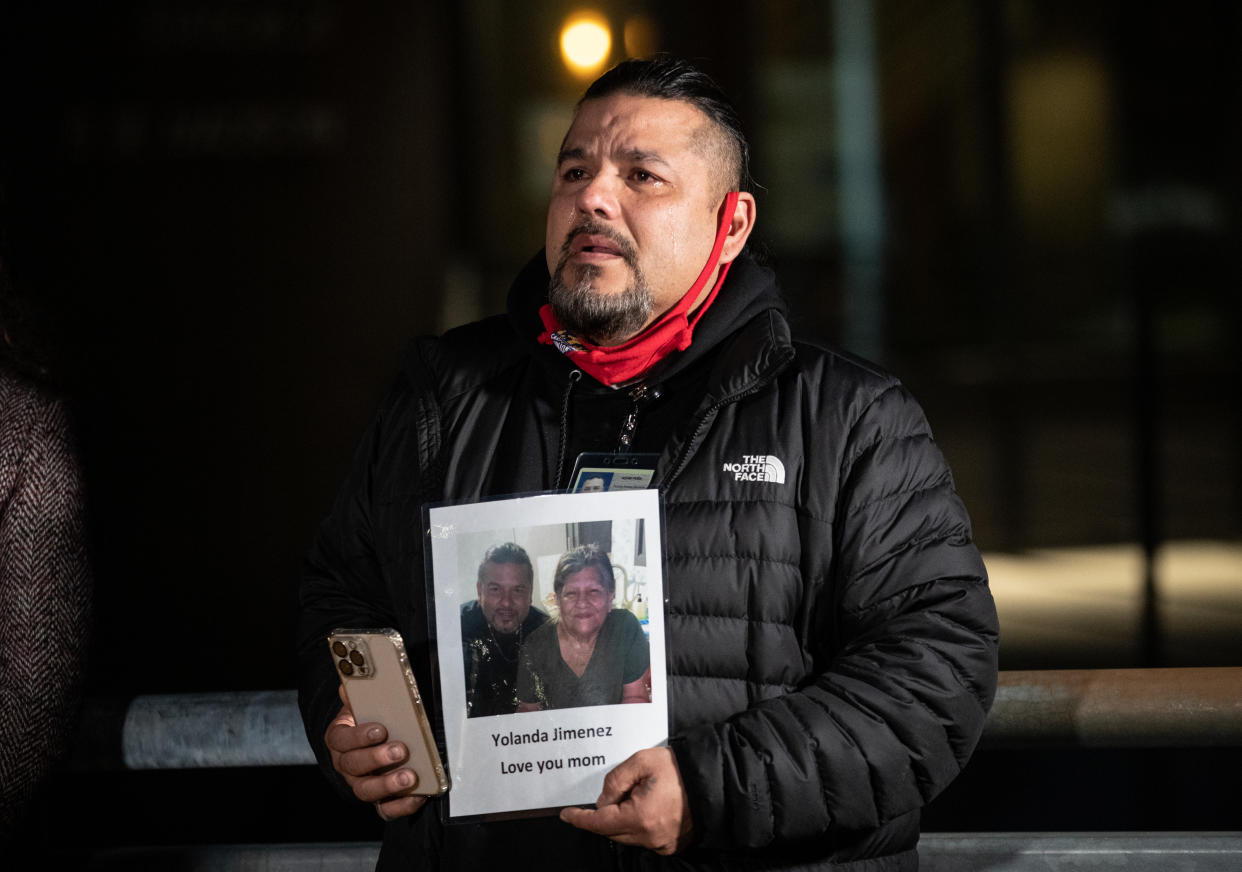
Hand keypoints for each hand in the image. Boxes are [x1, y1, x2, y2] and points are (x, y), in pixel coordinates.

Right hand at [324, 685, 425, 820]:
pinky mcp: (378, 800)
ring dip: (388, 785)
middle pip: (354, 766)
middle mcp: (346, 765)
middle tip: (400, 750)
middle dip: (377, 759)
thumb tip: (347, 686)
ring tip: (410, 777)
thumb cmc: (366, 722)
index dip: (359, 736)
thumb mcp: (360, 706)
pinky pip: (385, 809)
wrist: (365, 745)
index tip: (380, 729)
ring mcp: (361, 784)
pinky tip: (418, 796)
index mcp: (339, 740)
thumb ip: (357, 696)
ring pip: (366, 791)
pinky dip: (401, 806)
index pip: (341, 740)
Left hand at [560, 747, 692, 854]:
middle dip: (605, 814)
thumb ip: (615, 781)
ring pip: (627, 836)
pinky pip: (644, 839)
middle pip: (612, 831)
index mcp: (639, 817)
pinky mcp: (671, 845)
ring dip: (623, 820)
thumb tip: (602, 802)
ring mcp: (662, 844)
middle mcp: (650, 837)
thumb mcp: (640, 762)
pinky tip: (648, 807)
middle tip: (617, 791)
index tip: (567, 815)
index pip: (599, 823)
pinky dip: (638, 826)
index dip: (580, 818)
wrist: (710, 779)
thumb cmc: (678, 768)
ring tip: (637, 795)